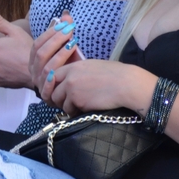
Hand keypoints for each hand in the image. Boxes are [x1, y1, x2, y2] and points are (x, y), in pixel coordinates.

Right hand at [29, 11, 82, 94]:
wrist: (66, 91)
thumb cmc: (64, 67)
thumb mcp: (62, 49)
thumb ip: (63, 33)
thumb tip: (67, 14)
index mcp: (34, 59)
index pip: (38, 43)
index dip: (50, 33)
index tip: (64, 24)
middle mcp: (34, 71)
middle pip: (41, 54)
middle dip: (56, 40)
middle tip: (70, 30)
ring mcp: (40, 84)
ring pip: (47, 69)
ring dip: (60, 55)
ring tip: (73, 45)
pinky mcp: (47, 97)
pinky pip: (48, 89)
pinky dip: (53, 80)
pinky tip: (64, 70)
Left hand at [40, 58, 154, 115]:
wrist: (126, 84)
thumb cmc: (115, 75)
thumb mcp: (93, 66)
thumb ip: (78, 71)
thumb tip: (71, 79)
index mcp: (74, 66)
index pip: (53, 75)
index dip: (55, 85)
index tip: (60, 91)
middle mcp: (69, 76)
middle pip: (52, 90)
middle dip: (59, 98)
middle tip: (68, 102)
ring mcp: (72, 89)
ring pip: (59, 102)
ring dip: (67, 106)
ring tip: (78, 106)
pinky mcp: (77, 101)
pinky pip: (69, 110)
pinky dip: (75, 112)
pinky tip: (85, 109)